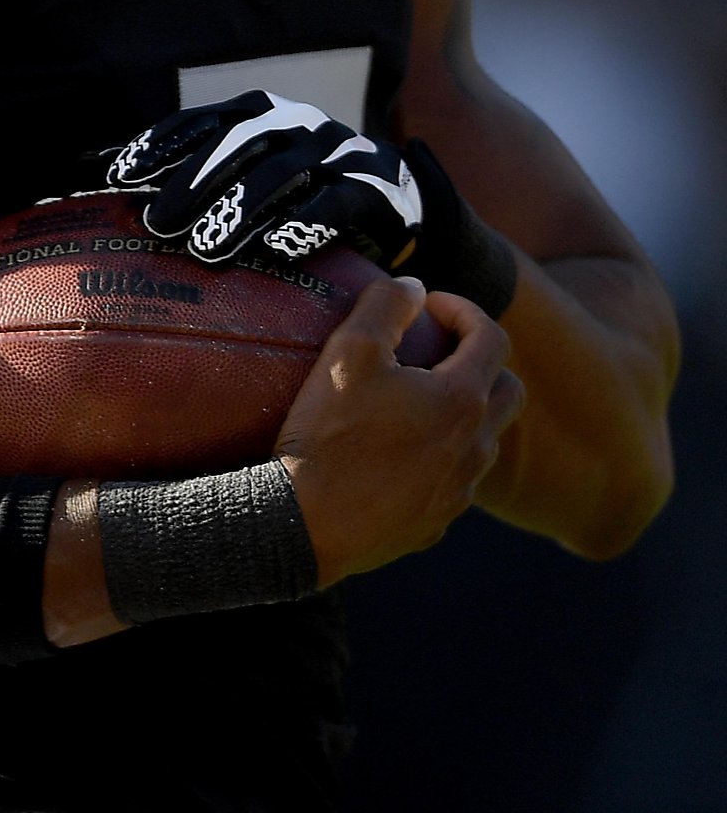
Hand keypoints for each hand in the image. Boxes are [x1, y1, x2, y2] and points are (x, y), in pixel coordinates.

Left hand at [105, 90, 421, 268]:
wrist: (396, 191)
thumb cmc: (301, 185)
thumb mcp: (249, 167)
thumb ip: (191, 167)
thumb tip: (98, 170)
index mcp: (259, 112)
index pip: (202, 121)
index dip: (161, 144)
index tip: (120, 175)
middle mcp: (295, 122)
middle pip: (237, 145)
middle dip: (193, 182)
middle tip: (157, 225)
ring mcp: (334, 150)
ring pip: (281, 173)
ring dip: (239, 210)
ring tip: (203, 250)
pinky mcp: (371, 186)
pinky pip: (335, 202)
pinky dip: (305, 222)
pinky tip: (278, 249)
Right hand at [274, 276, 524, 585]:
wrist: (305, 526)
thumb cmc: (327, 434)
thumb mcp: (348, 352)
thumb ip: (386, 305)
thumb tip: (413, 286)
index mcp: (462, 400)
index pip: (492, 337)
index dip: (463, 310)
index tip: (428, 307)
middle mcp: (474, 447)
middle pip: (508, 391)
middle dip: (481, 361)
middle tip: (437, 351)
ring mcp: (458, 491)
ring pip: (483, 441)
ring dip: (463, 412)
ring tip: (413, 401)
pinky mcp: (435, 523)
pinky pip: (453, 482)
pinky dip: (439, 458)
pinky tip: (395, 455)